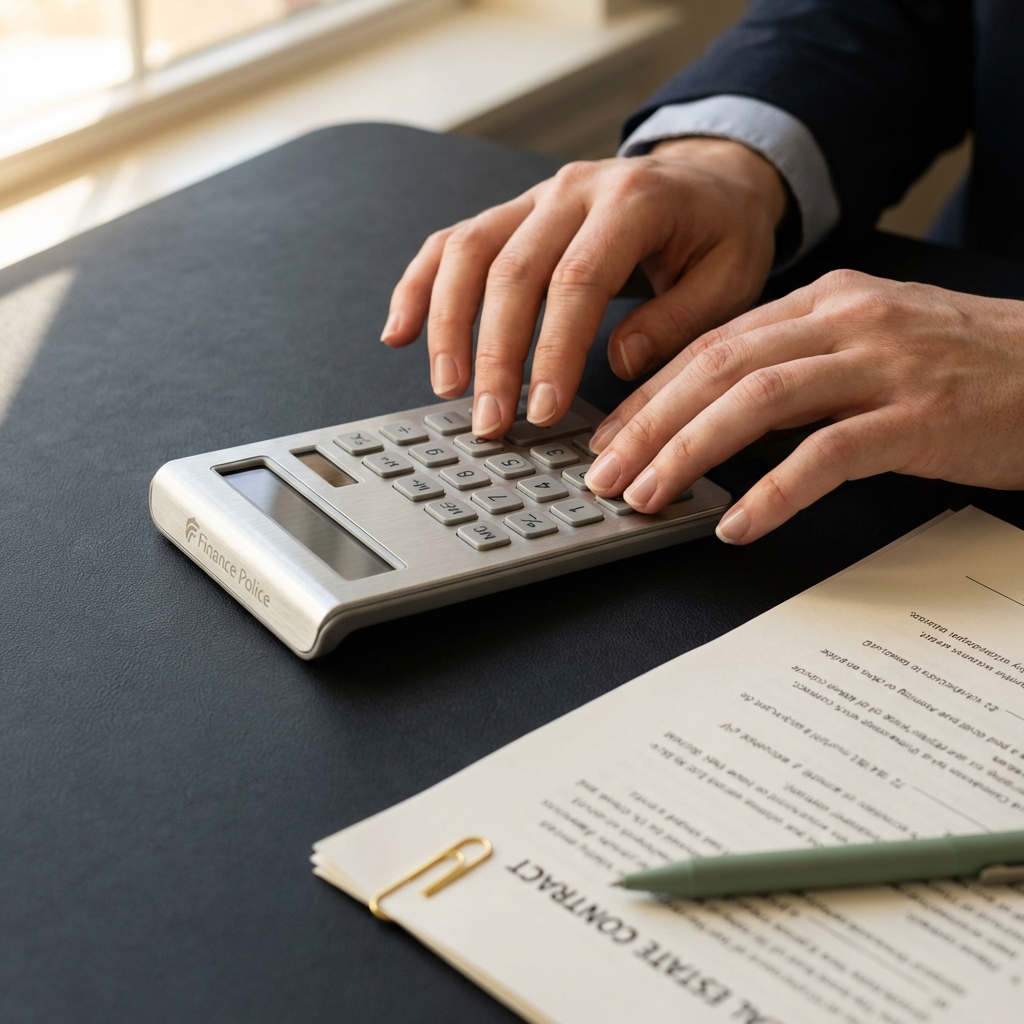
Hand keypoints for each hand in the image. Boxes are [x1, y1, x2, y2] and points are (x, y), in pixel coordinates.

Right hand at [380, 138, 786, 436]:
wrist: (705, 179)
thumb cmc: (719, 235)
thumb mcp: (731, 278)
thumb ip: (679, 320)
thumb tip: (616, 361)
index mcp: (632, 201)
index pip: (577, 280)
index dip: (552, 350)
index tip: (542, 411)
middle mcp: (572, 191)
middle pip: (511, 270)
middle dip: (494, 354)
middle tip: (490, 421)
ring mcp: (533, 198)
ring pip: (468, 252)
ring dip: (448, 324)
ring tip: (446, 388)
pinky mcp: (510, 215)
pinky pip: (450, 244)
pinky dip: (419, 288)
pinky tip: (399, 333)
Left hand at [583, 270, 1023, 542]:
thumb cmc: (967, 364)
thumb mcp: (871, 343)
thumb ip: (796, 365)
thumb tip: (716, 412)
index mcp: (826, 301)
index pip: (712, 343)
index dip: (649, 392)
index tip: (608, 435)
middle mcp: (845, 321)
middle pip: (718, 368)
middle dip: (647, 424)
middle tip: (603, 473)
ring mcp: (883, 365)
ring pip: (758, 402)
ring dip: (688, 453)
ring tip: (647, 497)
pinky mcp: (917, 417)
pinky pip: (827, 455)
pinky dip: (772, 492)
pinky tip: (736, 524)